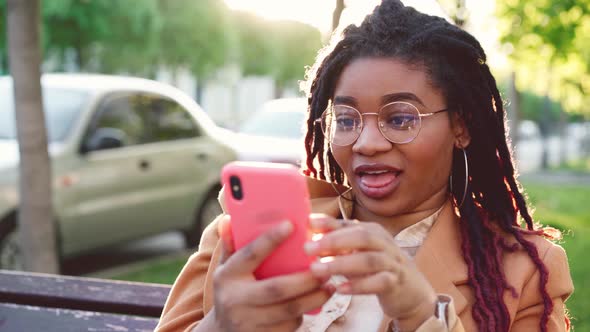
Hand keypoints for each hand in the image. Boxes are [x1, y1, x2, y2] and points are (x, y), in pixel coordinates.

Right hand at [213, 216, 332, 331]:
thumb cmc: (230, 290)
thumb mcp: (224, 268)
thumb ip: (230, 244)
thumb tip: (228, 219)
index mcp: (228, 276)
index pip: (250, 255)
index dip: (270, 239)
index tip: (290, 225)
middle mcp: (237, 300)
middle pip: (277, 288)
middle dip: (305, 278)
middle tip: (325, 267)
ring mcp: (250, 322)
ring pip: (289, 310)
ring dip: (314, 298)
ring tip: (330, 285)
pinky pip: (290, 325)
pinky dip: (305, 312)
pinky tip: (315, 301)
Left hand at [305, 215, 436, 328]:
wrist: (410, 290)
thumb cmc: (377, 267)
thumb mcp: (358, 251)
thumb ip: (337, 239)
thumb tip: (309, 225)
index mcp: (373, 231)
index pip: (348, 224)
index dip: (328, 223)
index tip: (307, 223)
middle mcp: (384, 243)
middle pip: (361, 237)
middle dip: (333, 241)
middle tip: (308, 248)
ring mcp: (392, 262)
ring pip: (368, 260)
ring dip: (341, 264)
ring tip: (317, 270)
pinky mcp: (396, 283)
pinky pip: (379, 282)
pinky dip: (359, 286)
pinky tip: (340, 289)